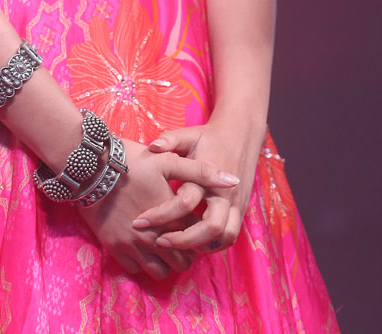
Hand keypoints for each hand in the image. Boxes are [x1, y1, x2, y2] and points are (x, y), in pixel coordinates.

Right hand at [77, 137, 239, 279]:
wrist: (90, 168)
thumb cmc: (131, 161)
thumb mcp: (169, 160)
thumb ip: (201, 171)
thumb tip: (232, 180)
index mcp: (171, 217)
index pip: (197, 239)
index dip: (199, 233)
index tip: (194, 223)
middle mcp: (154, 237)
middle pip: (182, 261)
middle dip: (186, 252)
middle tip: (181, 237)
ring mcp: (133, 246)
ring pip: (160, 271)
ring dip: (166, 261)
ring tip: (164, 243)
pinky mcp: (115, 248)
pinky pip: (136, 270)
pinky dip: (143, 263)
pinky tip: (144, 247)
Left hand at [131, 119, 263, 255]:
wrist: (240, 136)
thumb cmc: (208, 137)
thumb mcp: (188, 134)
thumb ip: (170, 140)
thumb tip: (152, 147)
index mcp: (207, 175)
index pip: (186, 201)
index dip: (162, 214)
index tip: (141, 221)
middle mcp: (224, 193)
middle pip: (211, 227)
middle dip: (184, 240)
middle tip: (159, 241)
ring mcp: (236, 203)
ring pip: (224, 236)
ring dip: (201, 246)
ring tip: (176, 245)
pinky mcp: (240, 210)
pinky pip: (231, 236)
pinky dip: (214, 245)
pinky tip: (194, 243)